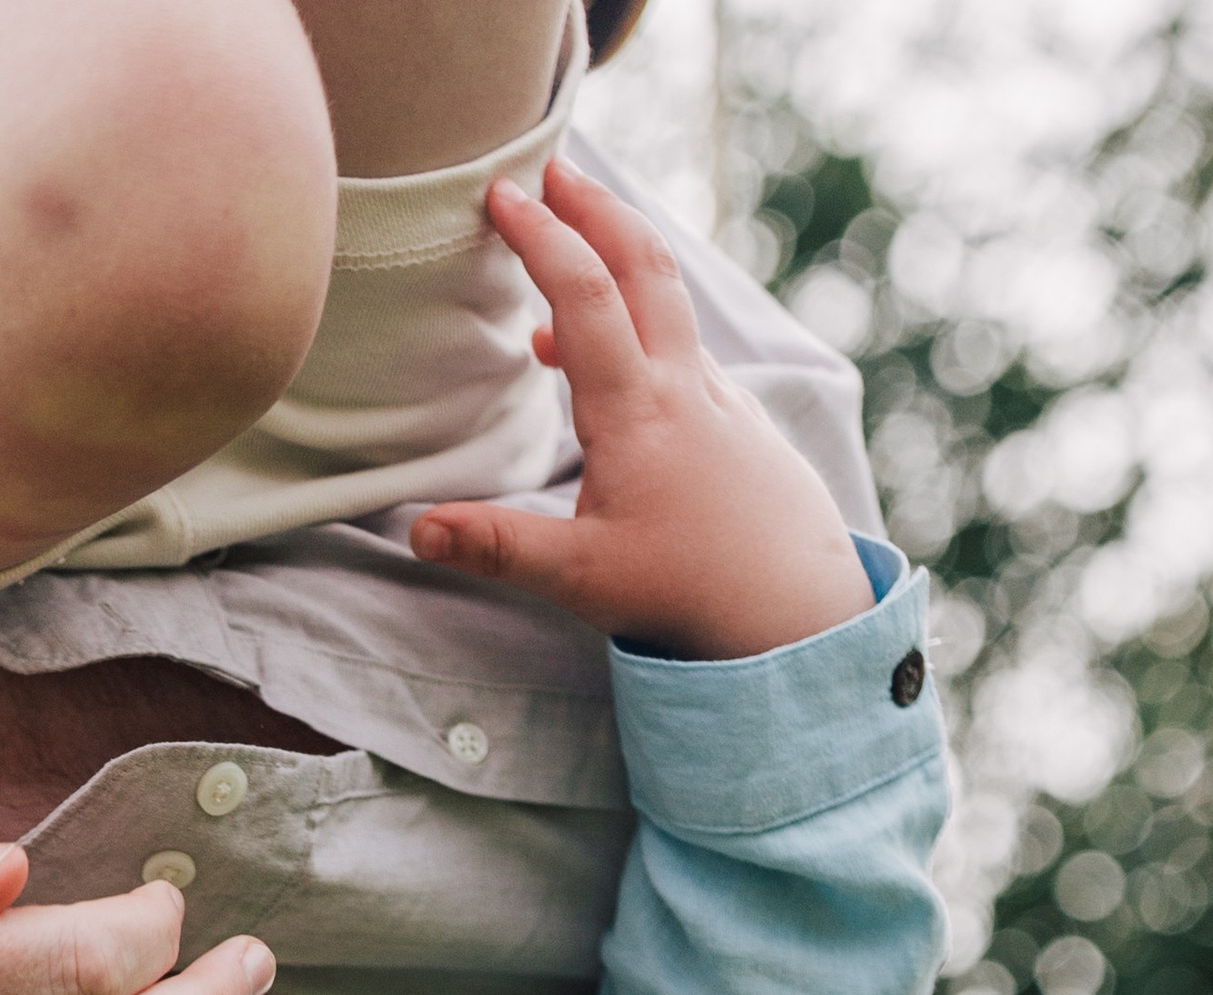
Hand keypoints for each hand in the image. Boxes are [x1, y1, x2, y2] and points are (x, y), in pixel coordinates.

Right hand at [410, 162, 873, 660]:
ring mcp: (716, 394)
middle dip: (593, 207)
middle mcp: (682, 385)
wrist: (794, 605)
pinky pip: (680, 344)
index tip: (502, 195)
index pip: (583, 295)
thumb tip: (418, 531)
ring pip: (666, 299)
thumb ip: (497, 548)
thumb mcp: (580, 578)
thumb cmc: (687, 591)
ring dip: (617, 255)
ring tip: (568, 243)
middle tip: (550, 171)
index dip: (541, 237)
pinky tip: (605, 356)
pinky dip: (639, 318)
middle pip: (641, 262)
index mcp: (637, 412)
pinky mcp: (735, 415)